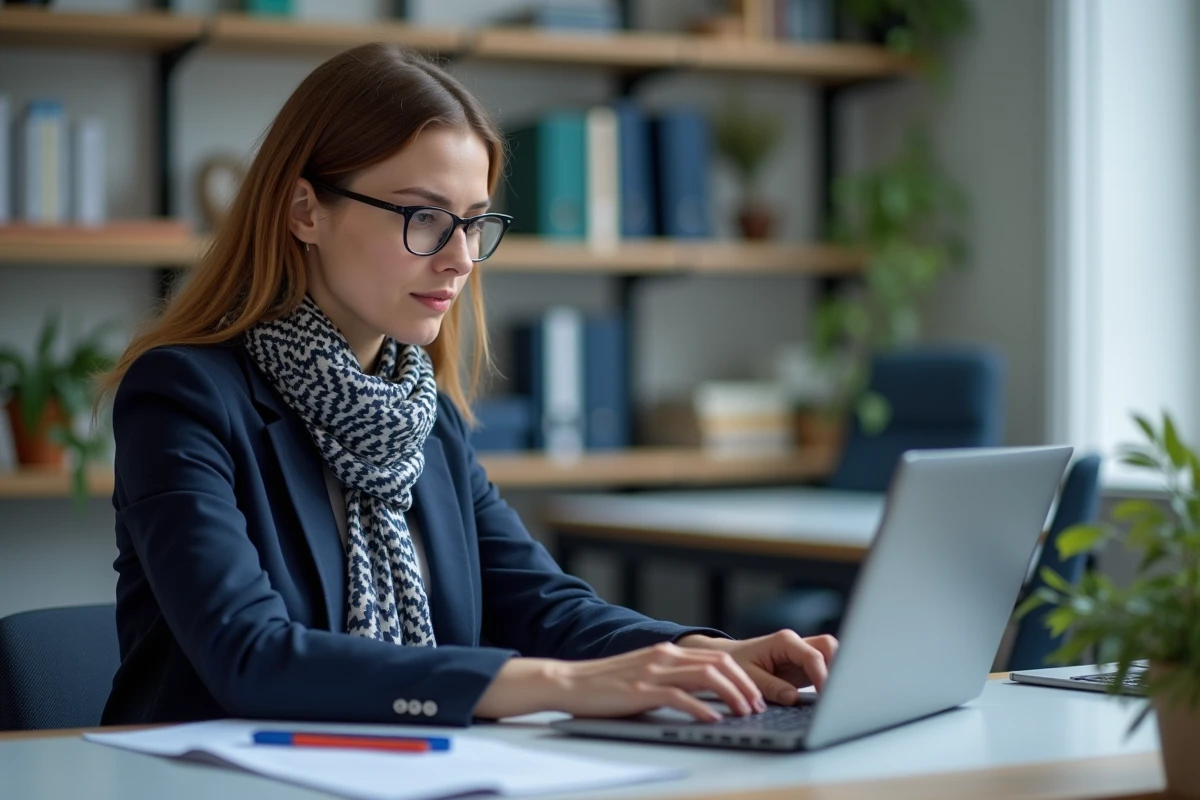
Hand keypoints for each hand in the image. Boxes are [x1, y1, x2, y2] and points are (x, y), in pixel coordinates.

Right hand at [473, 642, 765, 721]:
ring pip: (707, 676)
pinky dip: (703, 708)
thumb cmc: (605, 685)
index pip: (716, 657)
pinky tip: (713, 720)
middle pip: (719, 663)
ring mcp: (653, 671)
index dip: (742, 676)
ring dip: (732, 695)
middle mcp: (664, 655)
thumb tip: (702, 698)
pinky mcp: (641, 690)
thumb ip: (670, 679)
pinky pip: (681, 697)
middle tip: (757, 706)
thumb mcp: (644, 675)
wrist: (568, 682)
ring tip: (743, 713)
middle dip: (745, 685)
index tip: (755, 695)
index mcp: (667, 651)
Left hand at [677, 630, 837, 705]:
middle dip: (839, 666)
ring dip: (836, 672)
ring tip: (836, 696)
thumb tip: (793, 698)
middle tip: (838, 694)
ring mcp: (802, 654)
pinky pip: (825, 668)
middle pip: (830, 647)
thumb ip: (771, 686)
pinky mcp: (804, 666)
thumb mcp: (748, 677)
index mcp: (783, 642)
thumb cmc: (734, 664)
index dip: (824, 677)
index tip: (827, 697)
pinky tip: (828, 697)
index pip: (813, 656)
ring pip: (832, 654)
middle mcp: (796, 644)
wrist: (726, 659)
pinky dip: (830, 679)